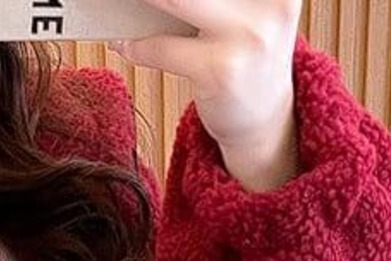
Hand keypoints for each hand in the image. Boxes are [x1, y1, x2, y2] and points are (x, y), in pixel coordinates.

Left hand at [109, 0, 301, 190]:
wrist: (265, 119)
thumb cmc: (246, 51)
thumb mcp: (245, 7)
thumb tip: (143, 0)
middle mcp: (271, 0)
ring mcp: (248, 35)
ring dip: (138, 1)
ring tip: (118, 5)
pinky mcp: (221, 71)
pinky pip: (162, 48)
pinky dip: (136, 45)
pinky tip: (126, 43)